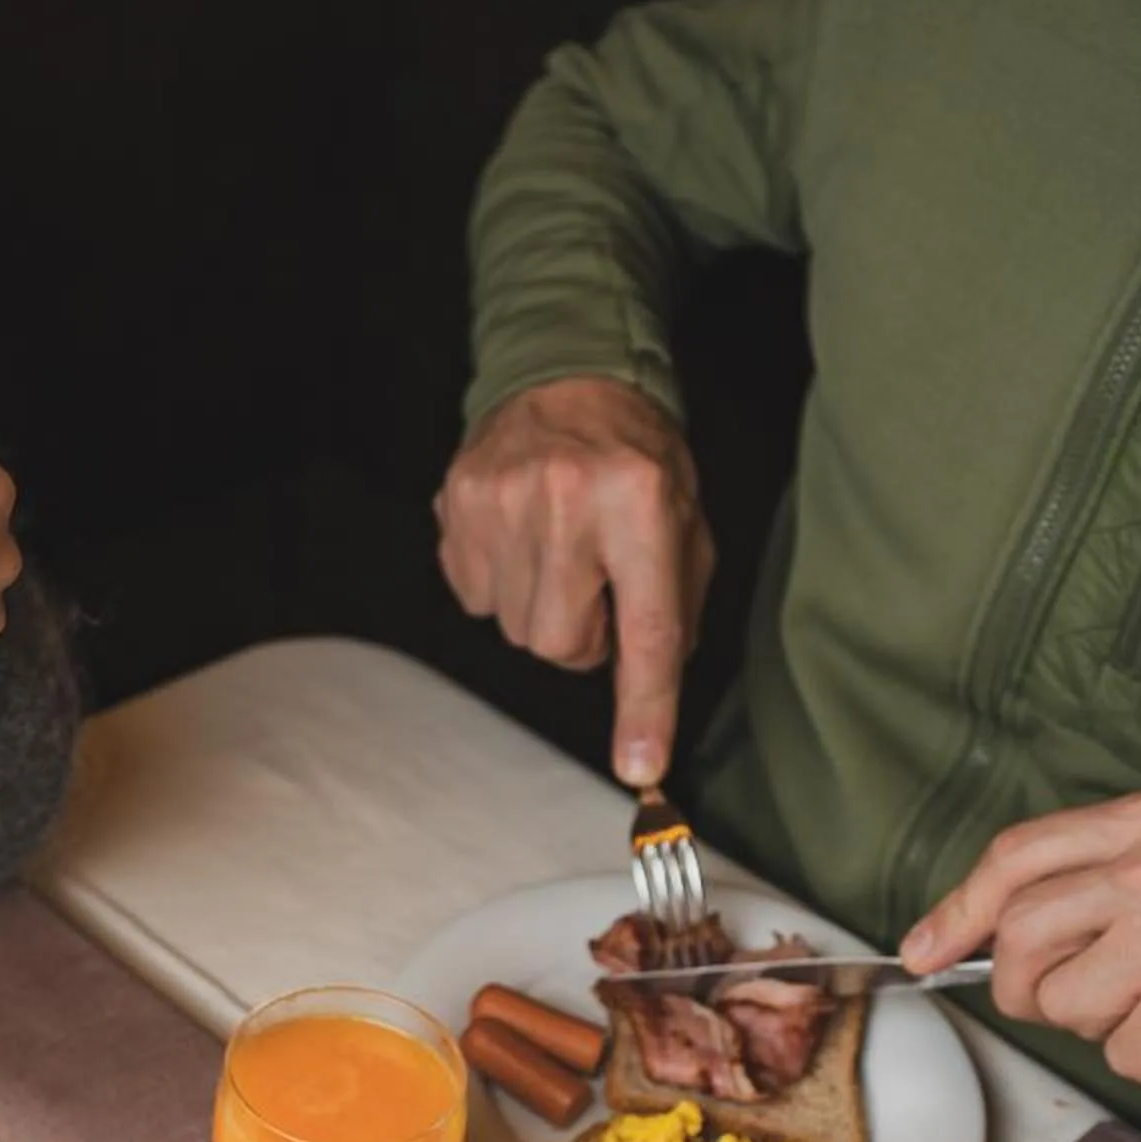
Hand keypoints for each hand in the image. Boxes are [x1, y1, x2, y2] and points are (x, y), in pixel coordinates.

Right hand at [435, 376, 715, 787]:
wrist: (567, 375)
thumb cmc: (635, 458)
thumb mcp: (683, 523)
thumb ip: (672, 610)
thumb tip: (648, 700)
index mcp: (642, 502)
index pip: (644, 629)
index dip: (643, 706)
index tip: (639, 765)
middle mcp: (567, 499)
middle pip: (560, 644)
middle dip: (582, 635)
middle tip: (596, 585)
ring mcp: (501, 500)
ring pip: (515, 629)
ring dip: (541, 609)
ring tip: (558, 553)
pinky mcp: (457, 505)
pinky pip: (476, 598)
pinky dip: (500, 584)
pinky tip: (520, 539)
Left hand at [901, 788, 1140, 1094]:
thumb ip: (1097, 880)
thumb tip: (966, 935)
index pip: (1019, 856)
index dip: (957, 911)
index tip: (923, 950)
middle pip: (1020, 939)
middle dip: (1033, 987)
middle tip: (1093, 999)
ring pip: (1064, 1005)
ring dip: (1106, 1028)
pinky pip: (1126, 1058)